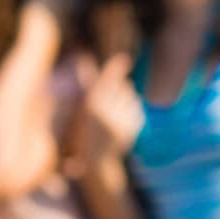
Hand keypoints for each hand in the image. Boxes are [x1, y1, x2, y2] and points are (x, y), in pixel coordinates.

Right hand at [70, 52, 143, 167]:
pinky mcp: (134, 124)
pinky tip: (120, 117)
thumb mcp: (83, 108)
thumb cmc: (85, 132)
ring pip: (130, 95)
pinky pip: (136, 106)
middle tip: (109, 96)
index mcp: (92, 106)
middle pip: (121, 86)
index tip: (125, 59)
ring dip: (124, 97)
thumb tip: (84, 57)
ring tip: (113, 109)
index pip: (108, 81)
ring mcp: (123, 119)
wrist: (98, 161)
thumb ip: (88, 83)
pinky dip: (130, 108)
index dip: (116, 68)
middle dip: (118, 85)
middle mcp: (108, 111)